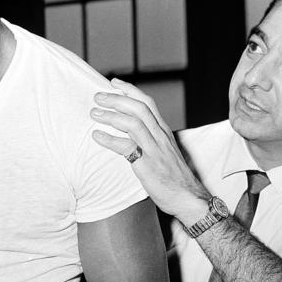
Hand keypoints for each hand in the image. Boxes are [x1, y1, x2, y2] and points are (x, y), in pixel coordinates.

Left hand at [90, 78, 208, 218]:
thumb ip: (150, 141)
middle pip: (138, 108)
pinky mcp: (148, 165)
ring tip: (94, 114)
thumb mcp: (164, 153)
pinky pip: (126, 148)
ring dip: (111, 116)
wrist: (188, 197)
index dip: (130, 90)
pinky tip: (97, 136)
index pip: (147, 103)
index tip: (113, 83)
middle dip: (117, 98)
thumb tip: (131, 135)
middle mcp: (160, 136)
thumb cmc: (174, 178)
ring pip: (133, 123)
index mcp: (164, 131)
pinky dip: (109, 140)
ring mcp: (155, 149)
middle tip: (97, 96)